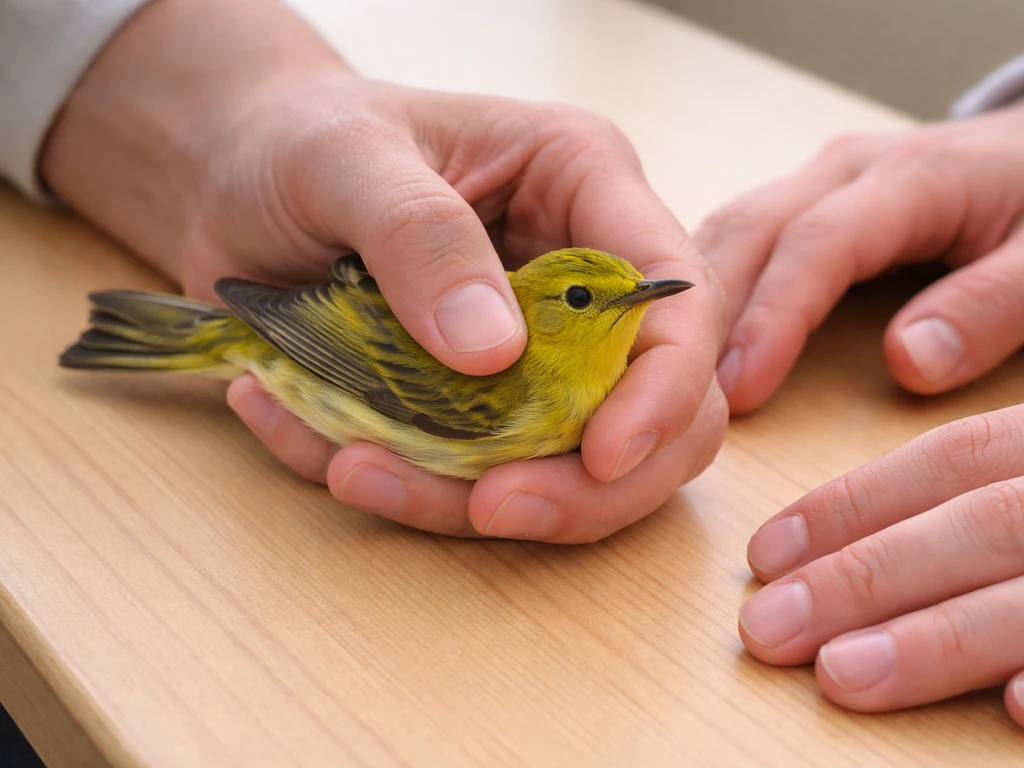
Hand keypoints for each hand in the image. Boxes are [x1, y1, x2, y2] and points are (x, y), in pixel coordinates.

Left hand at [42, 0, 726, 541]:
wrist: (235, 180)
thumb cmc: (300, 137)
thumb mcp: (346, 160)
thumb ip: (422, 238)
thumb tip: (496, 354)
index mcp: (584, 190)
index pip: (676, 302)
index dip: (664, 390)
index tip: (602, 457)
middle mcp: (576, 283)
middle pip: (652, 411)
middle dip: (587, 485)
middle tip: (491, 508)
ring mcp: (529, 353)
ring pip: (563, 466)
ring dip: (472, 501)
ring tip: (356, 472)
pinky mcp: (474, 405)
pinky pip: (468, 475)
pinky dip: (403, 487)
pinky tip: (317, 443)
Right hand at [696, 104, 1023, 413]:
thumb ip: (990, 306)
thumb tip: (908, 363)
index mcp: (910, 178)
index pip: (818, 245)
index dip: (773, 318)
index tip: (741, 391)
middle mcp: (847, 170)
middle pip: (753, 229)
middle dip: (707, 314)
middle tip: (675, 392)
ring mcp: (820, 180)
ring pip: (732, 227)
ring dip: (694, 299)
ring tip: (664, 370)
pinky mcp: (807, 197)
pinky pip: (739, 235)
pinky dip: (706, 284)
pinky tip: (686, 330)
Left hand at [738, 405, 1023, 727]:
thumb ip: (980, 481)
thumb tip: (848, 509)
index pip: (954, 459)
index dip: (853, 505)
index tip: (763, 553)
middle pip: (979, 527)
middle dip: (862, 577)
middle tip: (765, 629)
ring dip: (935, 639)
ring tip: (840, 675)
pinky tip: (1011, 710)